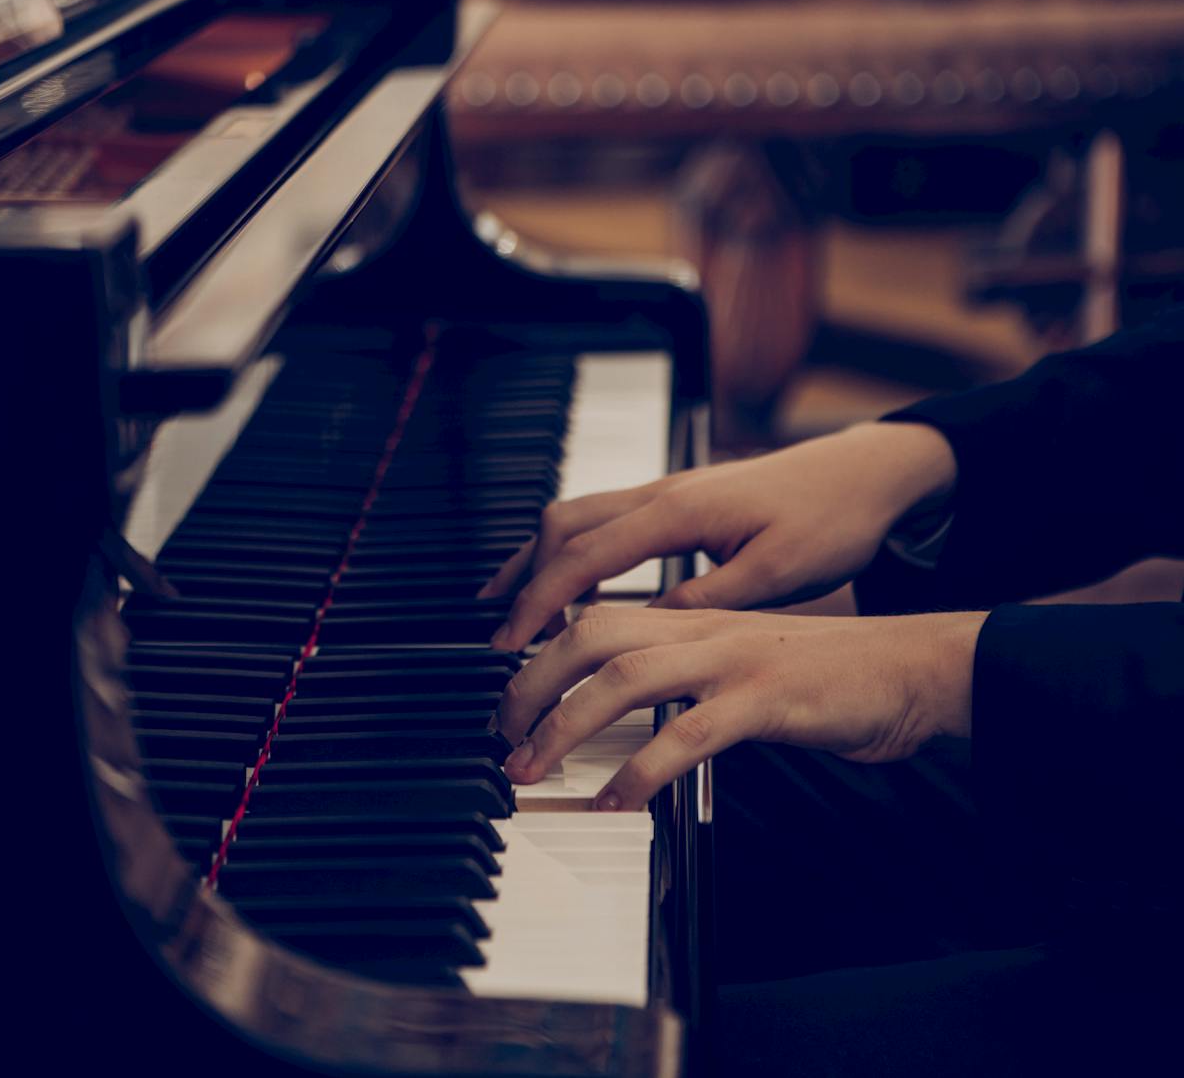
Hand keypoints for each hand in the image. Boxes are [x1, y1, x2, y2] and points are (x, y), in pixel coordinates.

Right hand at [483, 421, 956, 650]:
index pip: (585, 555)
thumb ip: (704, 598)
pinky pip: (601, 518)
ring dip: (538, 559)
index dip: (542, 600)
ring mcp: (666, 490)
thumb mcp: (775, 574)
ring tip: (510, 604)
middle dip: (523, 579)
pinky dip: (569, 550)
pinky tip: (568, 578)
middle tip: (501, 633)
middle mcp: (661, 493)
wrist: (870, 472)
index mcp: (679, 511)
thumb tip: (643, 629)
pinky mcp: (677, 499)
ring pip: (575, 515)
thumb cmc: (833, 519)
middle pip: (562, 525)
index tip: (514, 641)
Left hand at [496, 605, 983, 809]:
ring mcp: (732, 660)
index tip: (506, 694)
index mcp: (693, 620)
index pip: (595, 618)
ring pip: (623, 676)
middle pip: (590, 634)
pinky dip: (641, 769)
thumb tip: (628, 715)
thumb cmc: (833, 676)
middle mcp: (703, 630)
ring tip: (532, 768)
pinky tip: (615, 801)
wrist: (919, 668)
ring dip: (565, 724)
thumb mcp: (744, 667)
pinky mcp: (766, 699)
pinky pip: (688, 733)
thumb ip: (686, 679)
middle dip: (531, 682)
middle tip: (501, 734)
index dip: (540, 648)